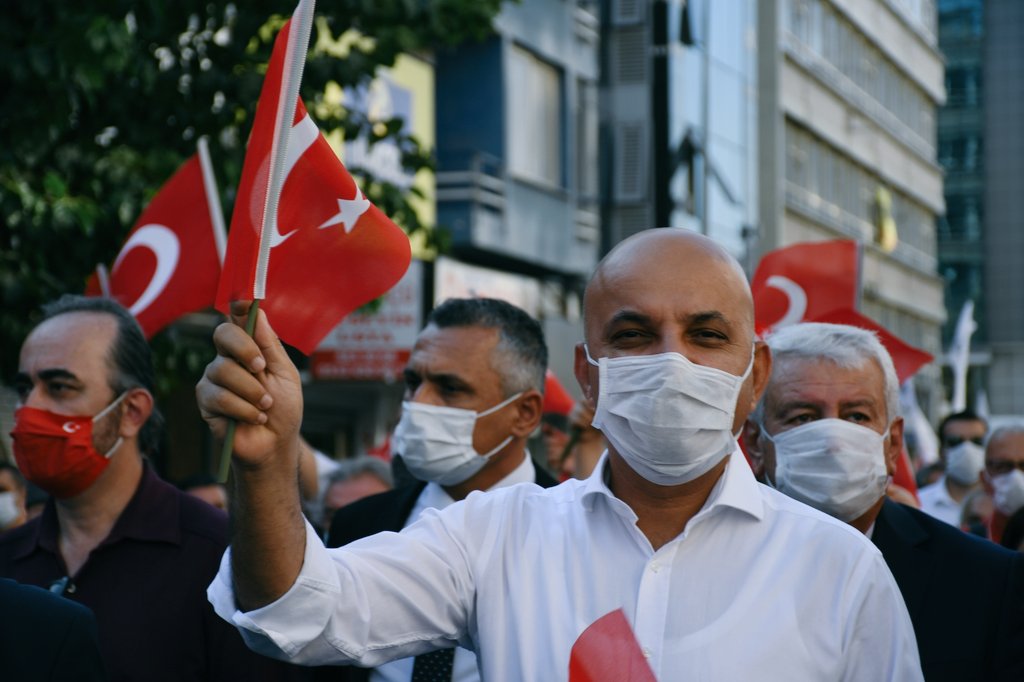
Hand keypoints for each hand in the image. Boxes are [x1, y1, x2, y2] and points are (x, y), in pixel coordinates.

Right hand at [196, 301, 303, 470]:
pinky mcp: (205, 401)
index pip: (238, 320)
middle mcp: (228, 359)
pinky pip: (219, 396)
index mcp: (249, 348)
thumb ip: (271, 345)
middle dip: (244, 348)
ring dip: (252, 391)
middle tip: (261, 368)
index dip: (239, 307)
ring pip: (223, 370)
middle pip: (222, 334)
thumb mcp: (285, 374)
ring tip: (266, 407)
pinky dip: (243, 409)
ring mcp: (214, 379)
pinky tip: (255, 418)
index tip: (246, 301)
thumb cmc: (283, 409)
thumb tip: (258, 311)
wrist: (275, 445)